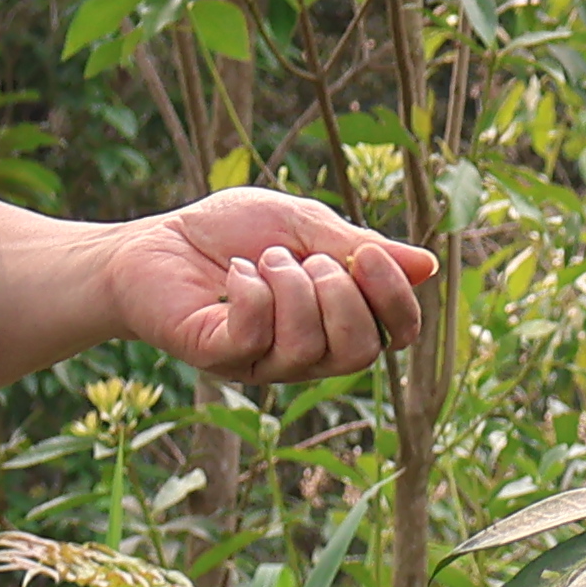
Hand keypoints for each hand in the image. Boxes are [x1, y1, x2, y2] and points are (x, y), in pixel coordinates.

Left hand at [111, 187, 436, 388]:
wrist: (156, 240)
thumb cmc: (232, 233)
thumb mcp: (304, 225)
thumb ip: (358, 246)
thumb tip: (428, 265)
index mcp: (335, 319)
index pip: (394, 335)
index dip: (396, 302)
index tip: (372, 254)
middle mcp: (305, 352)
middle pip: (359, 353)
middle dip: (341, 294)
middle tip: (308, 259)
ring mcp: (261, 362)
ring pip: (306, 345)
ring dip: (290, 285)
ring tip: (263, 259)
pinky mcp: (217, 358)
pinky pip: (255, 336)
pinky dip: (253, 293)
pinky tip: (236, 274)